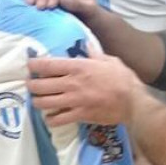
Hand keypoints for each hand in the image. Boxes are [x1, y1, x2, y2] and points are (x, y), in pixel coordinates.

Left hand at [26, 49, 140, 126]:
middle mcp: (72, 83)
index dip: (34, 65)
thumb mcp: (110, 61)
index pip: (48, 65)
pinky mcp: (80, 115)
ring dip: (37, 102)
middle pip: (40, 85)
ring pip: (44, 103)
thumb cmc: (123, 79)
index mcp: (78, 67)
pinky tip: (50, 117)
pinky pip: (58, 119)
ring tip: (37, 100)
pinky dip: (51, 119)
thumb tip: (86, 45)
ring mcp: (74, 100)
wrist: (135, 103)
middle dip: (32, 85)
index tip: (29, 65)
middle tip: (31, 84)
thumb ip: (95, 54)